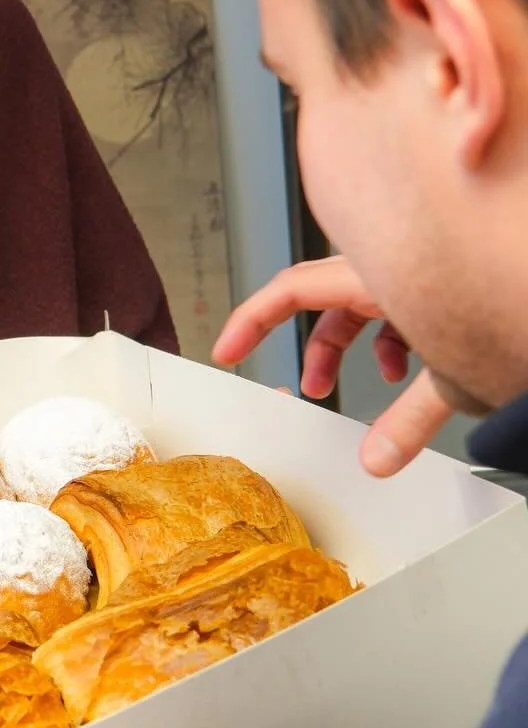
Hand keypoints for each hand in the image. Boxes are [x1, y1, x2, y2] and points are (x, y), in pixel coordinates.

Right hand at [213, 256, 454, 475]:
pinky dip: (383, 341)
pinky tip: (397, 369)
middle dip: (310, 349)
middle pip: (324, 298)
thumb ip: (411, 420)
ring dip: (341, 349)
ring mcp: (414, 274)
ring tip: (335, 386)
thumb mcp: (452, 375)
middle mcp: (390, 267)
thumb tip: (376, 460)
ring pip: (357, 306)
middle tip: (301, 388)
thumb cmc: (513, 308)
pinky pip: (390, 309)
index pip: (295, 288)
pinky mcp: (437, 287)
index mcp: (380, 273)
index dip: (252, 320)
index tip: (228, 351)